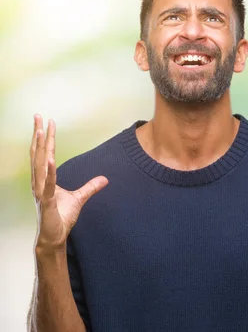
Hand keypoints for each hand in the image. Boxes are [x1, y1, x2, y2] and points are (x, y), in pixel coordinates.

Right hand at [30, 114, 107, 251]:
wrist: (54, 237)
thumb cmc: (61, 217)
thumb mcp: (79, 198)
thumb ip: (90, 187)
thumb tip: (105, 179)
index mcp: (44, 179)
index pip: (44, 153)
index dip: (45, 138)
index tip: (45, 122)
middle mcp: (39, 182)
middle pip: (38, 153)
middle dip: (39, 134)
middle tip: (38, 115)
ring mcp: (41, 191)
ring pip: (39, 165)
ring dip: (41, 147)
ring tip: (41, 130)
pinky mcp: (47, 201)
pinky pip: (48, 184)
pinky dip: (49, 171)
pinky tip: (49, 158)